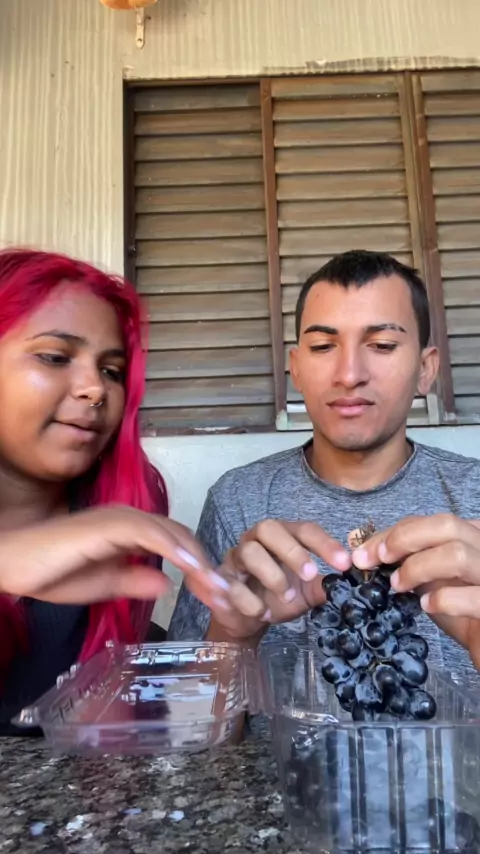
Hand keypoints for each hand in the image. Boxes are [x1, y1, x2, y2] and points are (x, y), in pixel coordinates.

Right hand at [0, 505, 227, 605]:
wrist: (11, 562)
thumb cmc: (50, 571)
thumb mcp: (102, 584)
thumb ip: (134, 580)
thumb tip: (168, 584)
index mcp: (131, 532)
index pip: (176, 544)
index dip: (200, 568)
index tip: (220, 596)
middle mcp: (130, 519)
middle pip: (181, 537)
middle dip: (207, 566)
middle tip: (229, 596)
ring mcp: (119, 518)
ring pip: (171, 533)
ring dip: (197, 560)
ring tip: (217, 588)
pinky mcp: (107, 524)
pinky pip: (147, 533)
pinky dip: (172, 548)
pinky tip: (189, 568)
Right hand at [195, 519, 350, 642]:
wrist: (248, 619)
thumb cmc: (279, 596)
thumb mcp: (306, 592)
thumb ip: (323, 586)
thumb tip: (347, 586)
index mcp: (283, 537)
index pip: (304, 529)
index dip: (324, 544)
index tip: (345, 564)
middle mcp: (257, 540)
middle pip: (270, 528)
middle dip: (292, 551)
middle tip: (312, 574)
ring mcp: (237, 558)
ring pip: (250, 552)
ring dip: (273, 576)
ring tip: (287, 598)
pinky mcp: (222, 580)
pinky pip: (233, 584)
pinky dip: (250, 601)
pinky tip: (263, 613)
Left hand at [350, 514, 479, 666]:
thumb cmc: (462, 611)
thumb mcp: (432, 580)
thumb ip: (408, 561)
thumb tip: (364, 551)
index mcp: (472, 536)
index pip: (430, 522)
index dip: (393, 533)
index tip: (363, 554)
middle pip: (447, 525)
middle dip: (405, 539)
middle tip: (379, 560)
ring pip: (457, 554)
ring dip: (418, 567)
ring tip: (398, 586)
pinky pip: (474, 596)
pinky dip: (443, 599)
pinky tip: (426, 606)